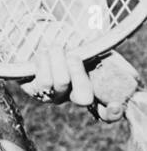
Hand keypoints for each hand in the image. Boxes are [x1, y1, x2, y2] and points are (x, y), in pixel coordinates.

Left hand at [20, 30, 139, 119]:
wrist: (43, 37)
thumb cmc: (72, 43)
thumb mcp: (94, 49)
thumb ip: (107, 56)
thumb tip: (116, 57)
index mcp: (93, 90)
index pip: (107, 113)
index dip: (113, 113)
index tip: (115, 104)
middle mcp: (74, 97)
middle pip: (82, 98)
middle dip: (78, 73)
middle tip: (73, 55)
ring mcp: (54, 95)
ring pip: (61, 83)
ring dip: (58, 60)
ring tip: (56, 47)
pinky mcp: (34, 90)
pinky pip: (42, 81)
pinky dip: (44, 63)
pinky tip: (44, 53)